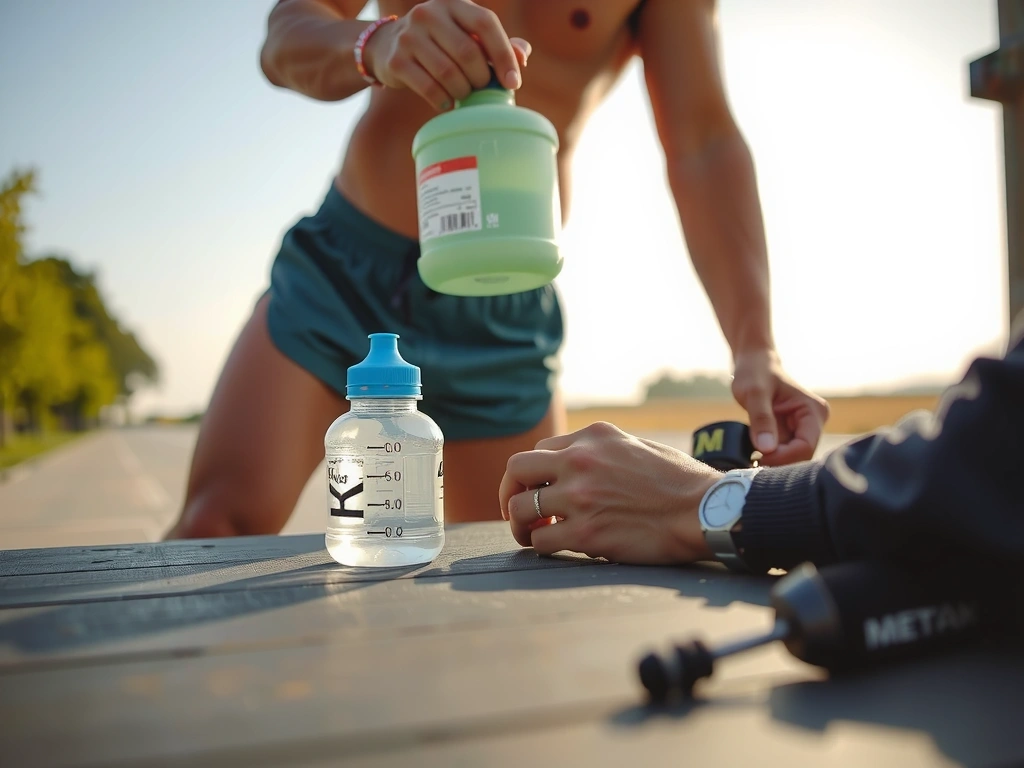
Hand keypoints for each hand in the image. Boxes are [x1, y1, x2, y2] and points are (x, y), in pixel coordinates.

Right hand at [363, 0, 530, 110]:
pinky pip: (429, 88)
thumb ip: (497, 44)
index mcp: (453, 3)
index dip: (503, 55)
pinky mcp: (396, 61)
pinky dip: (444, 100)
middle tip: (481, 89)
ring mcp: (410, 36)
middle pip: (468, 52)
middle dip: (481, 78)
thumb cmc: (440, 43)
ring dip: (462, 91)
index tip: (513, 83)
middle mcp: (429, 14)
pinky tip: (447, 102)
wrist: (387, 45)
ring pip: (448, 73)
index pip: (486, 23)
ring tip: (463, 94)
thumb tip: (522, 58)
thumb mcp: (467, 35)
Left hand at [498, 422, 721, 563]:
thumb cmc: (678, 482)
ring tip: (532, 534)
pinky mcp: (586, 534)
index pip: (539, 450)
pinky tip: (554, 548)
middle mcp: (580, 462)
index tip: (535, 488)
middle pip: (516, 470)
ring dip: (521, 525)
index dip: (532, 473)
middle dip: (510, 492)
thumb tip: (574, 463)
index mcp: (592, 438)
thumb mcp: (635, 446)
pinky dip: (542, 547)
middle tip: (517, 510)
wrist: (704, 510)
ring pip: (522, 509)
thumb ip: (600, 451)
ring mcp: (580, 498)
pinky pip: (541, 542)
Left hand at [731, 349, 829, 465]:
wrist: (754, 364)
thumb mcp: (754, 392)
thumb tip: (766, 449)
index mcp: (813, 410)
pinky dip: (769, 456)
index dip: (783, 457)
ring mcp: (803, 429)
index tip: (758, 457)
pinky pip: (783, 452)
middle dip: (778, 461)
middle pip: (801, 456)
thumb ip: (761, 419)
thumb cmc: (755, 372)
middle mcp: (813, 422)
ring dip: (772, 461)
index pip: (805, 446)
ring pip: (792, 457)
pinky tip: (753, 455)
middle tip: (751, 461)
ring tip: (750, 457)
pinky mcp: (791, 433)